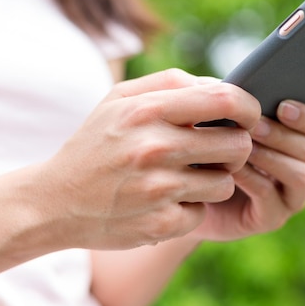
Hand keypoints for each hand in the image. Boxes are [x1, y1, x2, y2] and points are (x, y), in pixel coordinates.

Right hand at [35, 69, 260, 249]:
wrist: (54, 202)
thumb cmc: (96, 143)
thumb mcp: (119, 99)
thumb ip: (171, 83)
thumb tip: (221, 84)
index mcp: (147, 110)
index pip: (225, 100)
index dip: (250, 107)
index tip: (250, 116)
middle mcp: (154, 148)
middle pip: (238, 145)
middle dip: (236, 147)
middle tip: (220, 150)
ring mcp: (158, 189)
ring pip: (226, 182)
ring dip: (215, 179)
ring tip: (188, 175)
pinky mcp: (161, 223)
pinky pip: (203, 211)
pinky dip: (192, 206)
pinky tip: (168, 200)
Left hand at [190, 100, 304, 241]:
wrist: (188, 194)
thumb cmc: (207, 150)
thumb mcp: (219, 122)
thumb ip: (232, 103)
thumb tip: (233, 86)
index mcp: (297, 141)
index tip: (282, 106)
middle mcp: (302, 168)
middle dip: (282, 134)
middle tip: (255, 124)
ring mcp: (290, 196)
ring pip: (300, 173)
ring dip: (271, 155)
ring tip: (244, 144)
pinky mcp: (272, 217)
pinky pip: (270, 195)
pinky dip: (252, 177)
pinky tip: (232, 167)